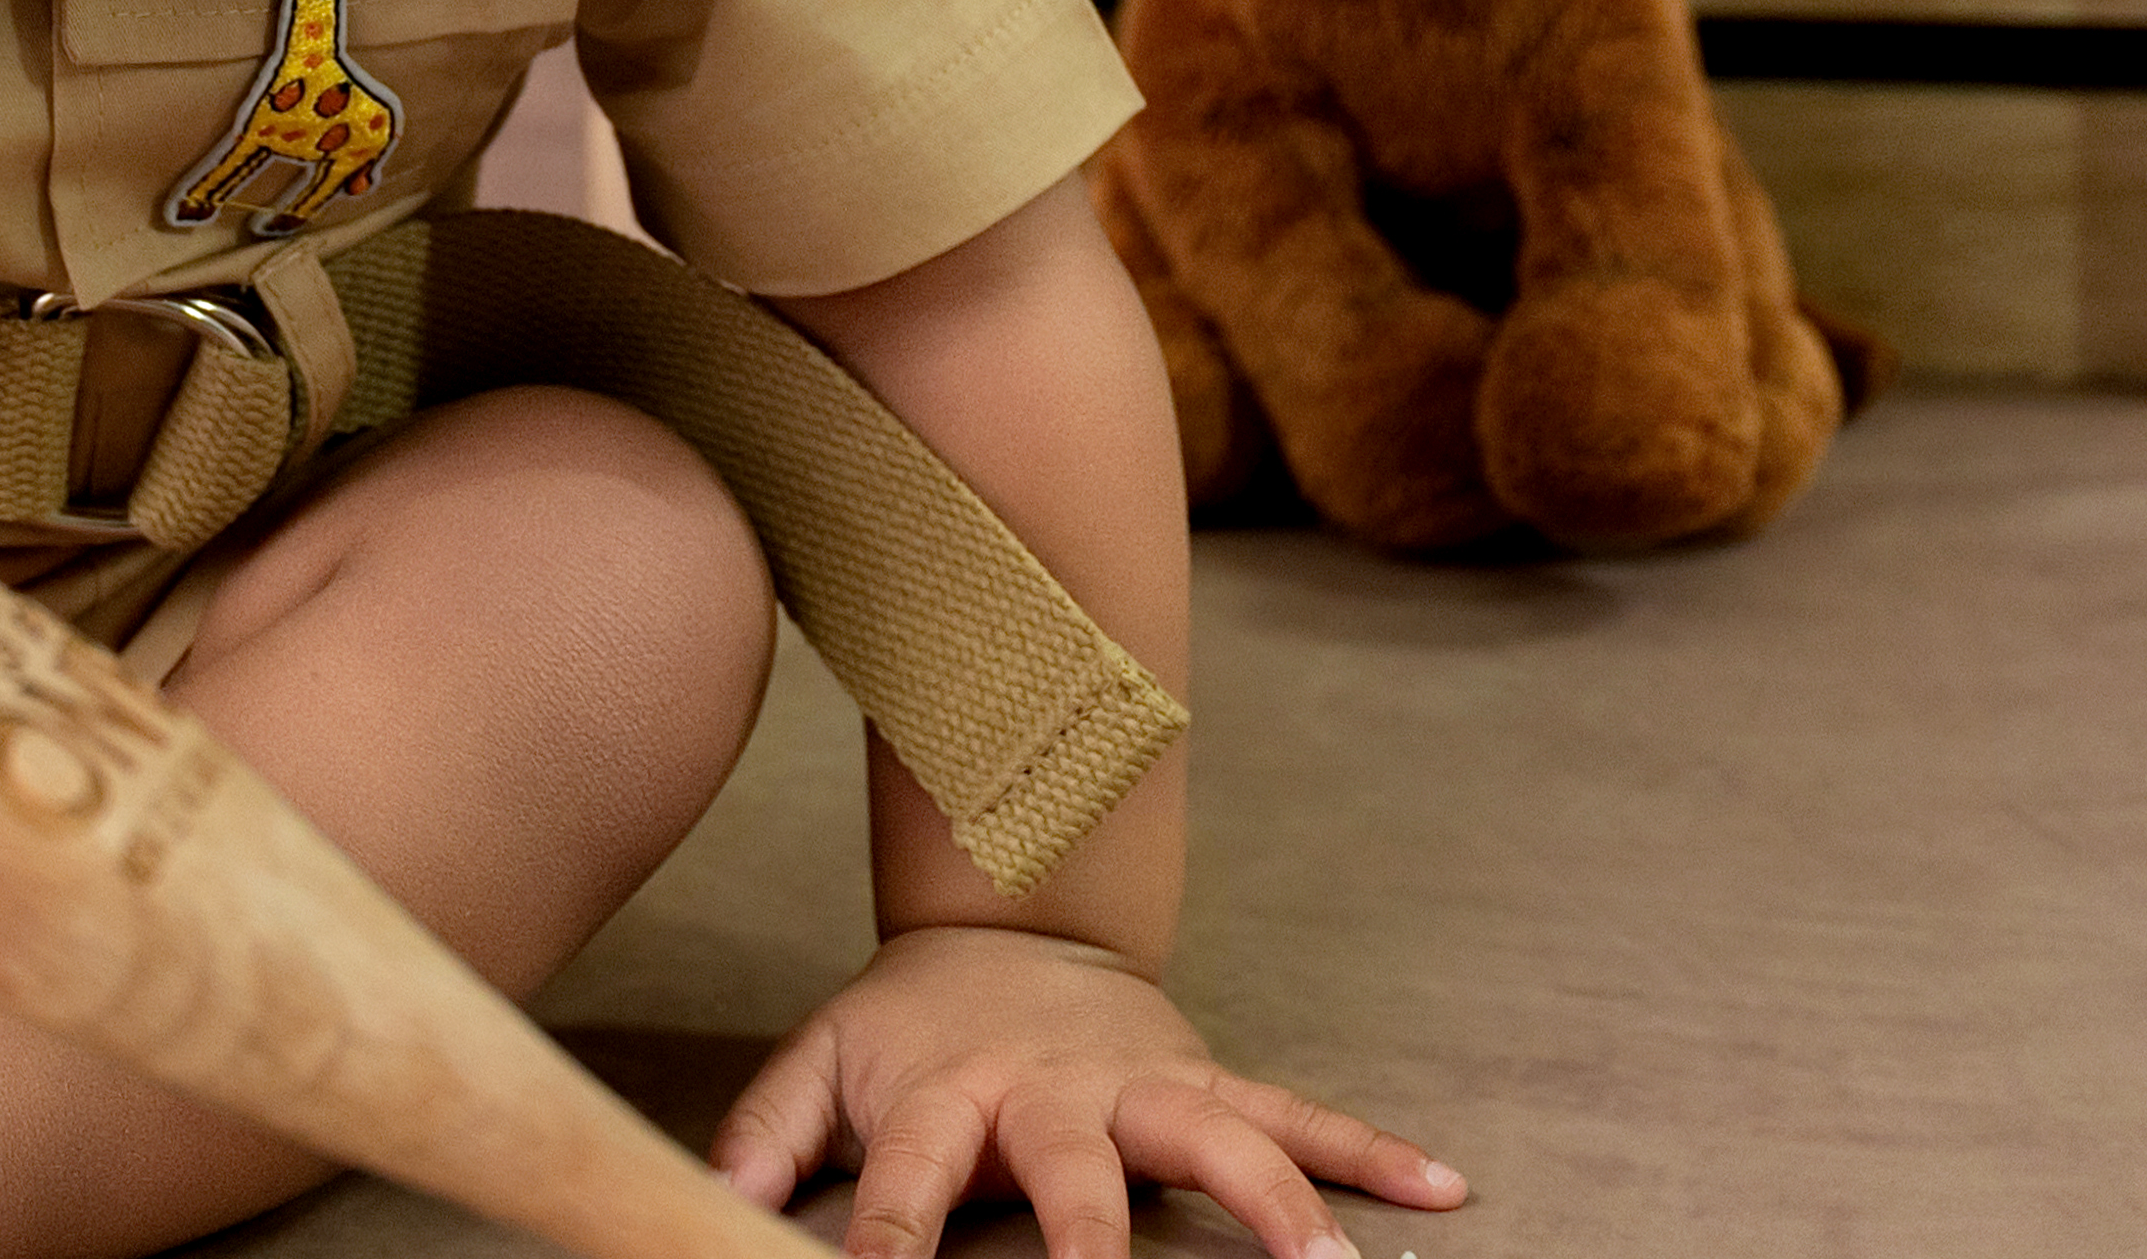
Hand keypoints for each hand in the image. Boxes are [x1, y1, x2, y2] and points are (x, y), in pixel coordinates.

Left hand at [712, 924, 1460, 1258]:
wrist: (1004, 920)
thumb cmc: (907, 1026)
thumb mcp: (819, 1064)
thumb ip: (764, 1141)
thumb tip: (705, 1211)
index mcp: (944, 1093)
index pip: (903, 1182)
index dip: (887, 1242)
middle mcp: (1050, 1090)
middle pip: (1074, 1167)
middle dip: (1094, 1235)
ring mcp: (1140, 1081)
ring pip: (1214, 1138)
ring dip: (1274, 1202)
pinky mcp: (1208, 1075)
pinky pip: (1297, 1111)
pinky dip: (1368, 1146)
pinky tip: (1442, 1184)